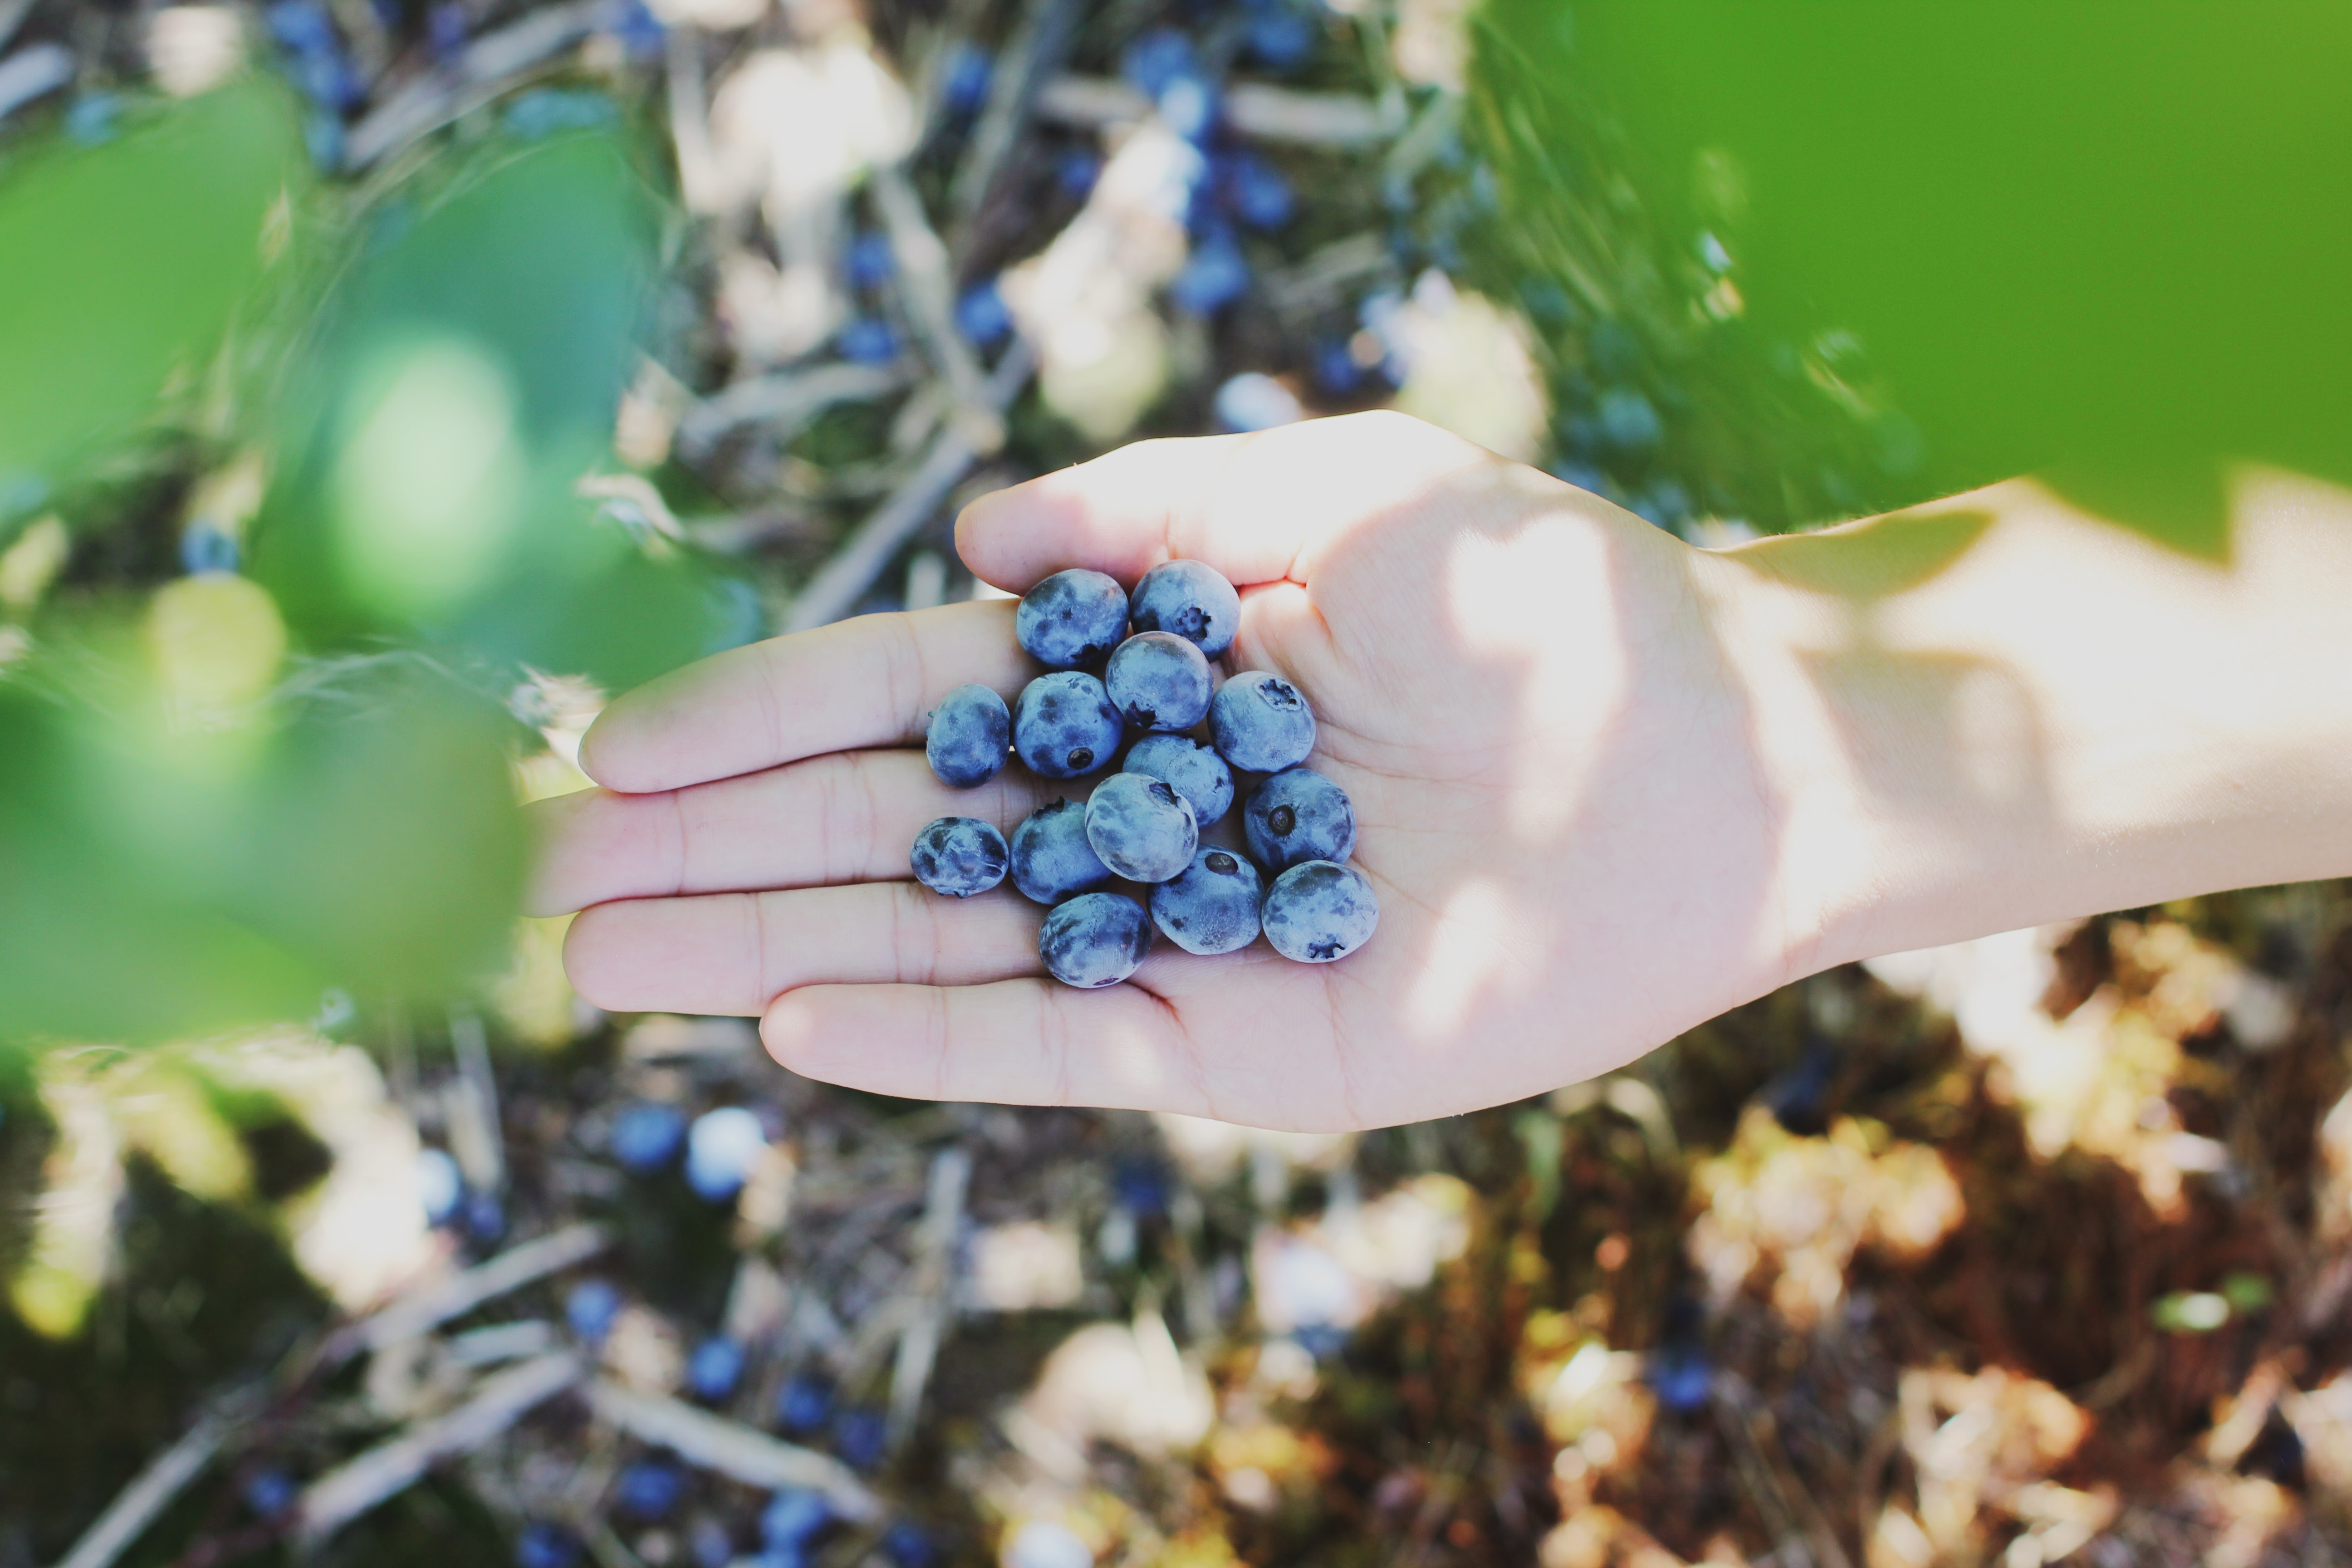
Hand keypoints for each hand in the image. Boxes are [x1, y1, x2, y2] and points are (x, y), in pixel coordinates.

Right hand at [531, 412, 1826, 1129]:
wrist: (1722, 756)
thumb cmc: (1554, 599)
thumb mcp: (1347, 491)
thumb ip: (1156, 512)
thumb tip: (974, 534)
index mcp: (1143, 675)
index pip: (909, 698)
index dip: (763, 716)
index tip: (620, 742)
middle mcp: (1135, 810)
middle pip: (886, 833)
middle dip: (717, 849)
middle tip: (545, 871)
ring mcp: (1173, 933)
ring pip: (936, 943)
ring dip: (768, 948)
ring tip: (605, 960)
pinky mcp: (1238, 1044)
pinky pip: (1057, 1041)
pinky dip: (929, 1032)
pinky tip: (792, 1019)